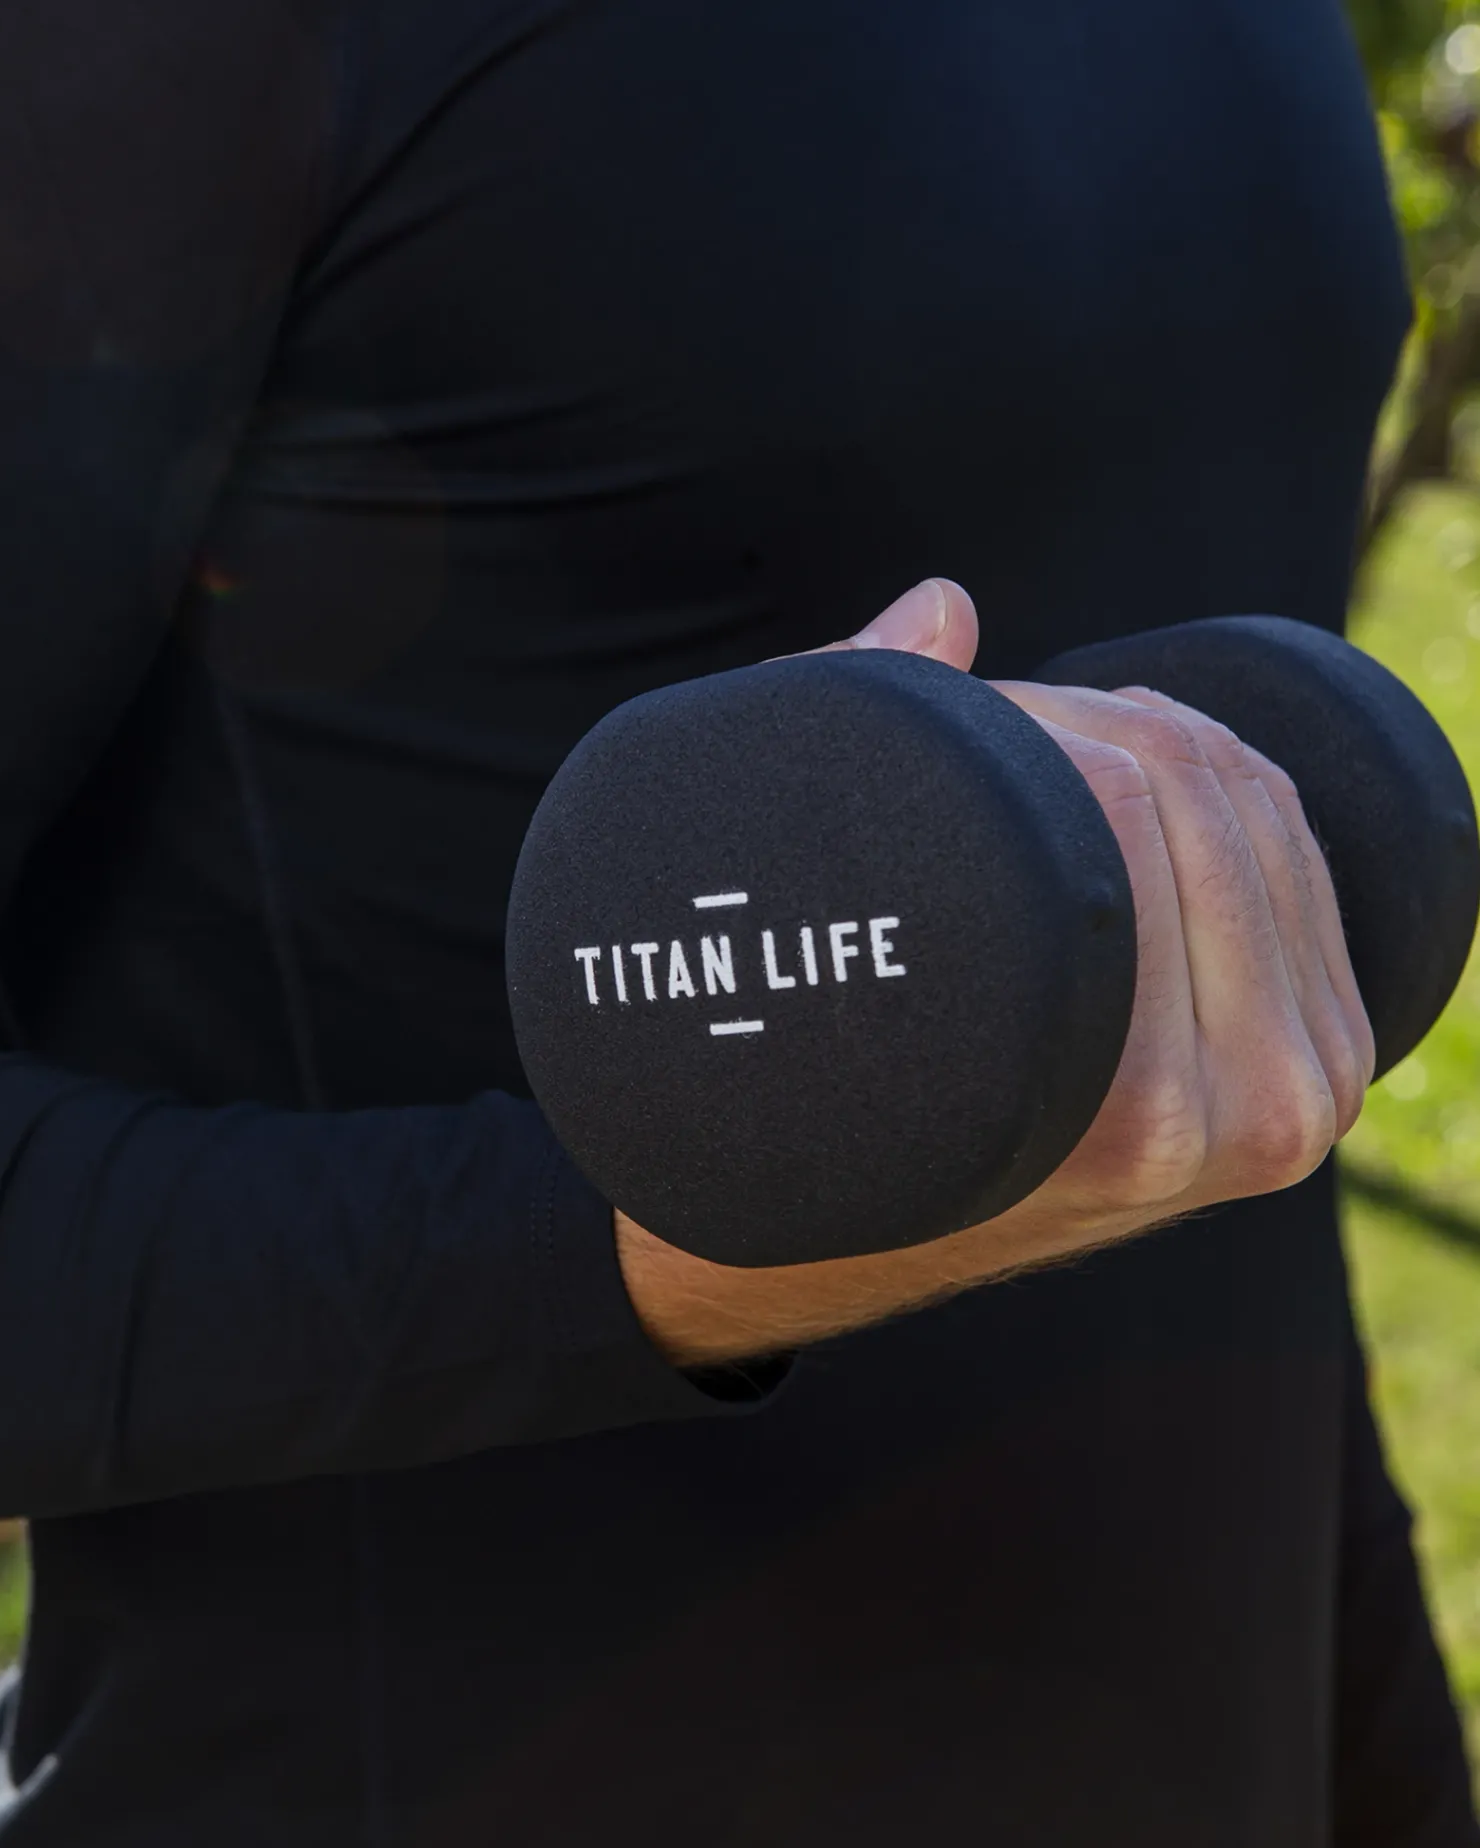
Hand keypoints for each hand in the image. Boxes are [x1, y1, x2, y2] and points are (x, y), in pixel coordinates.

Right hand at [617, 580, 1375, 1367]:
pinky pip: (1304, 868)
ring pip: (1267, 813)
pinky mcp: (1322, 1072)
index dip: (1030, 718)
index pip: (1138, 806)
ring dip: (1155, 743)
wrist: (849, 1245)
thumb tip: (947, 608)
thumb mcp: (818, 956)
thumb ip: (846, 757)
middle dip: (1087, 720)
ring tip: (1035, 752)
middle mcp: (1252, 1121)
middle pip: (1213, 794)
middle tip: (980, 719)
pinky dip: (1225, 795)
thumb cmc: (819, 1109)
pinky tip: (1137, 780)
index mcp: (1146, 1120)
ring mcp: (1302, 1100)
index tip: (944, 714)